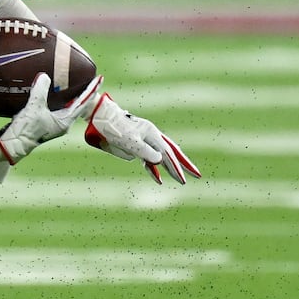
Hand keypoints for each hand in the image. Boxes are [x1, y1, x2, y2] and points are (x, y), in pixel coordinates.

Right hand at [0, 73, 102, 179]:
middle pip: (77, 105)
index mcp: (65, 121)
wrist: (11, 145)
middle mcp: (62, 124)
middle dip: (82, 93)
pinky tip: (53, 93)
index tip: (99, 79)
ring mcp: (53, 124)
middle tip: (88, 80)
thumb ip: (40, 90)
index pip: (82, 102)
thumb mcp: (34, 107)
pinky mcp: (43, 123)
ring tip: (74, 85)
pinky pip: (54, 108)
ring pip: (66, 106)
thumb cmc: (26, 130)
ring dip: (69, 96)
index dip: (91, 90)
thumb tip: (44, 76)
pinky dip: (57, 99)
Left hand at [84, 92, 200, 183]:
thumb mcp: (129, 142)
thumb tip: (160, 160)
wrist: (101, 119)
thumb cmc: (114, 129)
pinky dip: (153, 168)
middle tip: (197, 175)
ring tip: (180, 178)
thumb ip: (145, 151)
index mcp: (152, 134)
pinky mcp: (136, 144)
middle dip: (183, 165)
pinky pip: (148, 158)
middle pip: (171, 152)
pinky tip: (158, 178)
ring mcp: (144, 140)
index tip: (182, 180)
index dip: (176, 168)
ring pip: (161, 155)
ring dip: (170, 167)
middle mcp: (151, 136)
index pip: (168, 154)